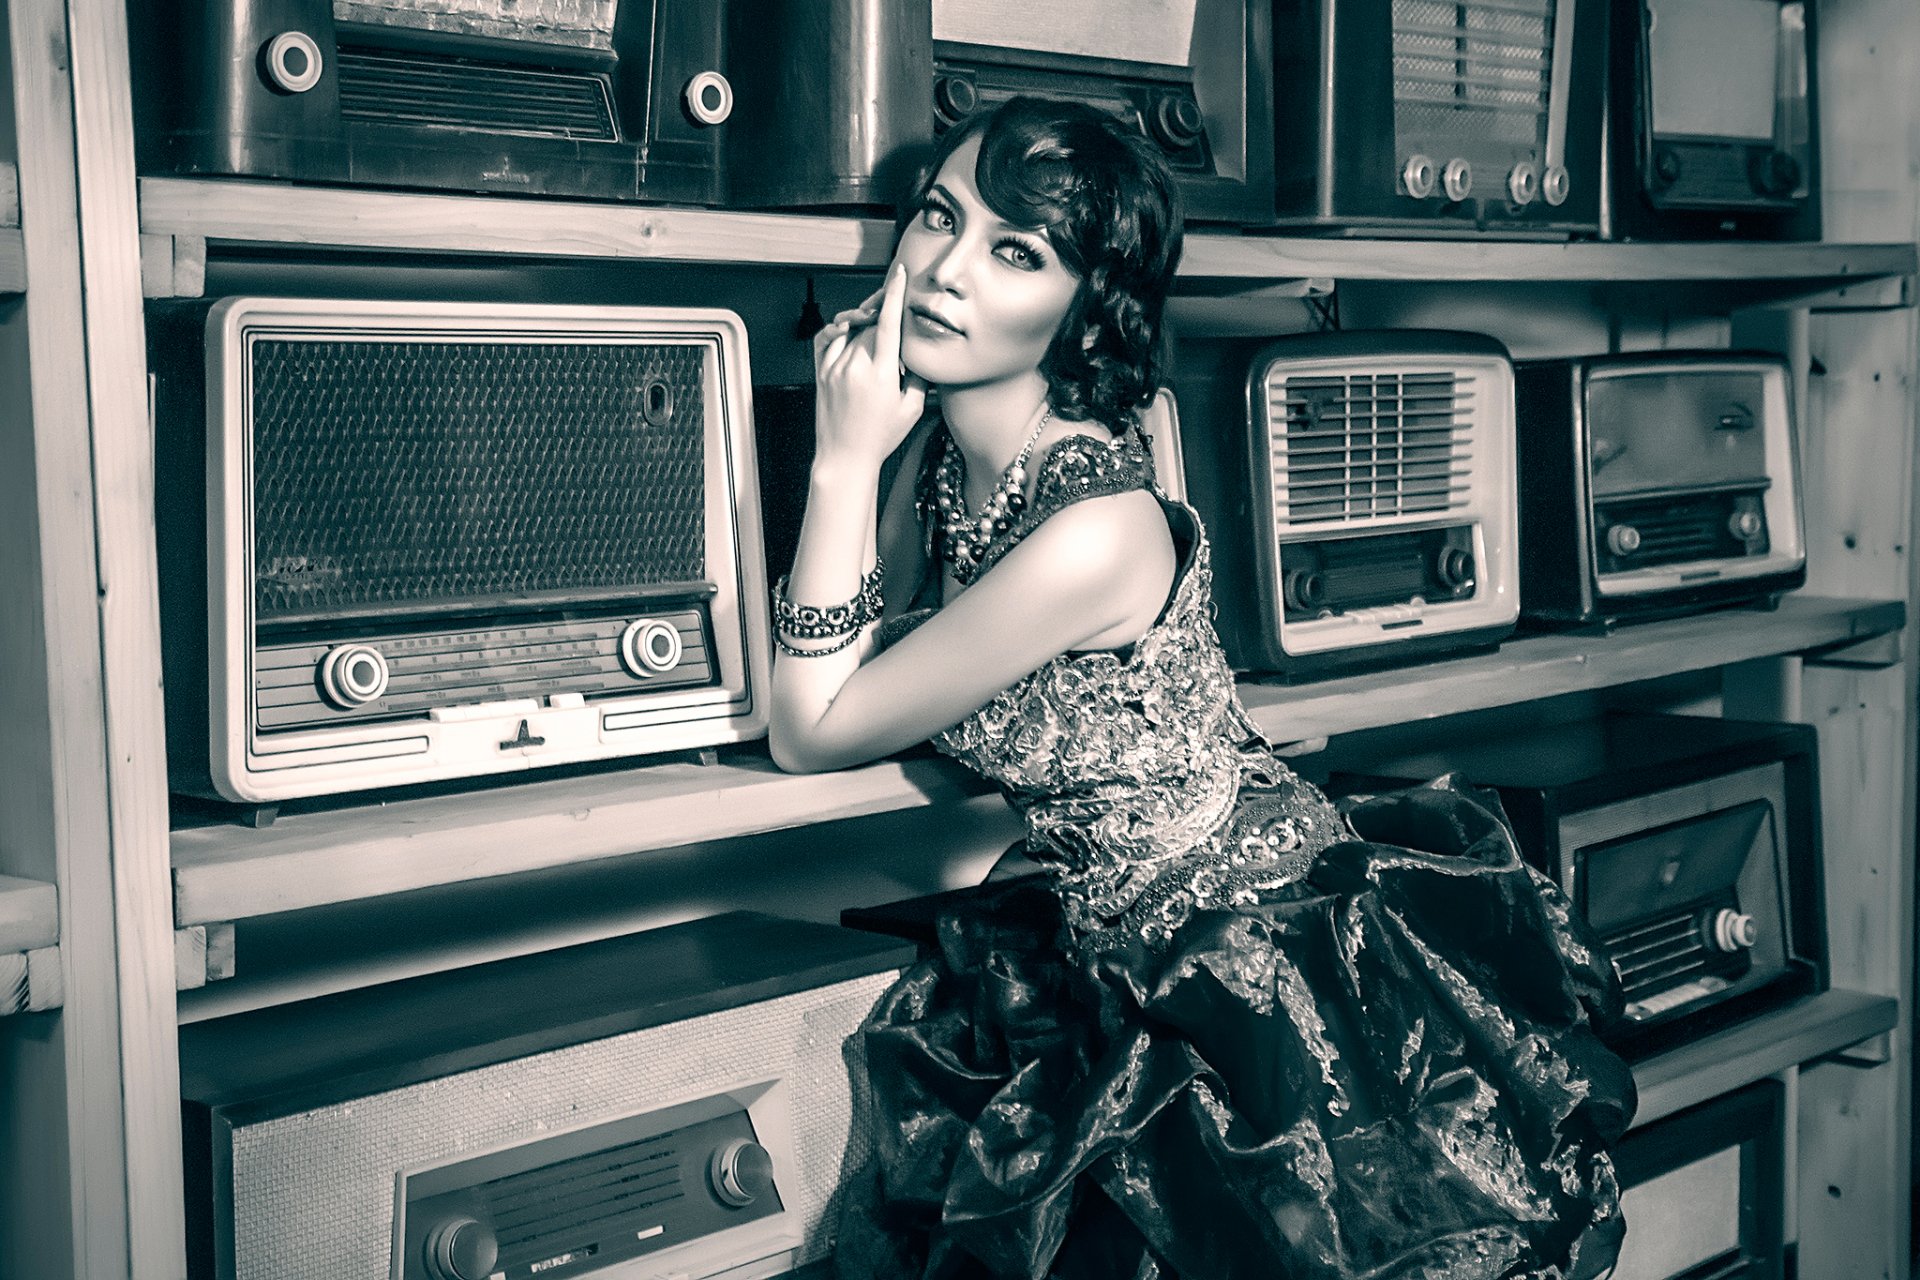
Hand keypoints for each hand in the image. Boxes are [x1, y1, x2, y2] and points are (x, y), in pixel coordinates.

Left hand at [812, 265, 927, 470]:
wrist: (844, 457)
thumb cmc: (880, 437)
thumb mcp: (911, 408)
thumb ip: (918, 375)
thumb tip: (920, 349)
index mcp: (880, 374)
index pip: (887, 323)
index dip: (893, 295)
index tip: (899, 276)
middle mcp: (854, 366)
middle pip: (870, 322)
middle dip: (882, 310)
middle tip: (894, 306)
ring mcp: (834, 368)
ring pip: (850, 328)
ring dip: (863, 320)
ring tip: (875, 322)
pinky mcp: (821, 372)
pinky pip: (828, 338)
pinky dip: (840, 329)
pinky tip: (849, 330)